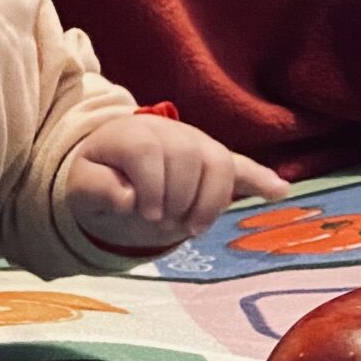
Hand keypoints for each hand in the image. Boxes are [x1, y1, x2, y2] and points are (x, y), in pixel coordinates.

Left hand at [67, 113, 289, 252]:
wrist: (116, 167)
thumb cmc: (100, 178)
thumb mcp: (81, 186)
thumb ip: (96, 189)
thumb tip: (127, 199)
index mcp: (132, 133)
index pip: (149, 151)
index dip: (151, 186)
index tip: (146, 214)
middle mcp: (169, 131)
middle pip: (189, 156)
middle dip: (179, 197)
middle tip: (164, 225)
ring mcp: (197, 143)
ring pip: (219, 164)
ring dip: (210, 201)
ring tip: (193, 228)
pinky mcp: (216, 161)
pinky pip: (243, 166)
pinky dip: (261, 179)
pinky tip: (279, 191)